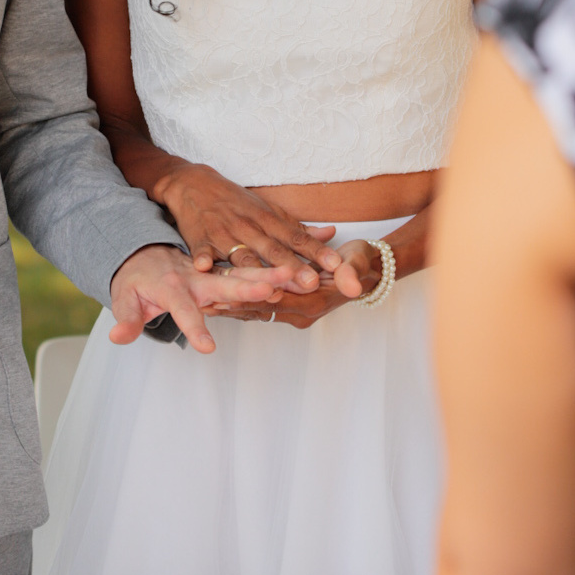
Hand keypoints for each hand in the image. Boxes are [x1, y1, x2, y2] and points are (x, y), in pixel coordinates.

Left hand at [109, 243, 290, 353]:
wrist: (143, 250)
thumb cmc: (135, 280)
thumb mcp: (124, 299)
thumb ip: (126, 319)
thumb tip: (117, 337)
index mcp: (172, 285)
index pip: (183, 308)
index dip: (194, 327)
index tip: (207, 349)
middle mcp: (197, 276)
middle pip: (226, 282)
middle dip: (251, 287)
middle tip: (274, 291)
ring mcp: (213, 270)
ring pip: (247, 272)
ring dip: (273, 275)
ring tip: (300, 276)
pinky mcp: (225, 268)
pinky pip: (254, 267)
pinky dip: (278, 266)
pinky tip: (304, 268)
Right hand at [155, 163, 341, 291]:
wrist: (193, 182)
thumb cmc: (235, 201)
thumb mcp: (268, 209)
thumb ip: (297, 228)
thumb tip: (331, 234)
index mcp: (267, 220)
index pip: (296, 238)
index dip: (317, 251)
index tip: (337, 264)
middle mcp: (248, 227)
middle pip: (273, 250)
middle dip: (292, 267)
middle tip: (312, 283)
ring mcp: (224, 234)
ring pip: (242, 255)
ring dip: (255, 271)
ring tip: (269, 289)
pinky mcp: (200, 240)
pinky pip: (202, 251)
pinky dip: (203, 259)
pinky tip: (205, 268)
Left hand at [212, 239, 375, 328]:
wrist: (371, 269)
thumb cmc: (363, 263)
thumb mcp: (359, 264)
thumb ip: (351, 274)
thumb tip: (350, 286)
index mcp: (313, 301)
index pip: (274, 302)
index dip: (249, 298)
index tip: (223, 297)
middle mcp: (302, 311)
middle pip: (260, 310)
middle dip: (232, 307)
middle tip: (202, 304)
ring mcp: (297, 309)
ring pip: (258, 311)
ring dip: (233, 307)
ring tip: (204, 304)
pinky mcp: (292, 303)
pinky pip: (262, 306)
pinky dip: (242, 303)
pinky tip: (221, 299)